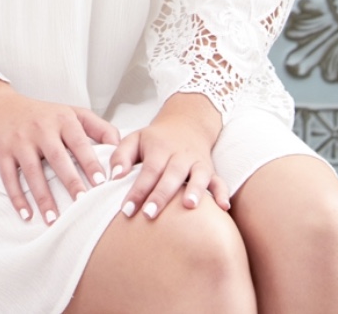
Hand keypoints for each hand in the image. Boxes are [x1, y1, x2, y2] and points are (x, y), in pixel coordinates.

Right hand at [0, 78, 119, 223]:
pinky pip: (9, 178)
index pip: (79, 142)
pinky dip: (17, 198)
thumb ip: (97, 127)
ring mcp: (19, 140)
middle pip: (57, 158)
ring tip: (54, 220)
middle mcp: (40, 128)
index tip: (102, 183)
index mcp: (61, 119)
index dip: (90, 162)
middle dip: (70, 181)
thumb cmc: (40, 114)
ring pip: (33, 172)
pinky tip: (27, 215)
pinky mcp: (1, 152)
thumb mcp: (69, 112)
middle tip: (82, 204)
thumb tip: (120, 145)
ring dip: (43, 197)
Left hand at [110, 92, 229, 219]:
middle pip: (171, 175)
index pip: (148, 170)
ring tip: (188, 206)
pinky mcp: (210, 170)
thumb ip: (121, 155)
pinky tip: (223, 207)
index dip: (137, 190)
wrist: (186, 121)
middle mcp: (179, 155)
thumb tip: (114, 177)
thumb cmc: (156, 138)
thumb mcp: (135, 138)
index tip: (126, 210)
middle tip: (149, 215)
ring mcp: (197, 162)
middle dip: (161, 196)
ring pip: (198, 176)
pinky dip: (222, 193)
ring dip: (194, 190)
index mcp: (159, 148)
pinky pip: (219, 180)